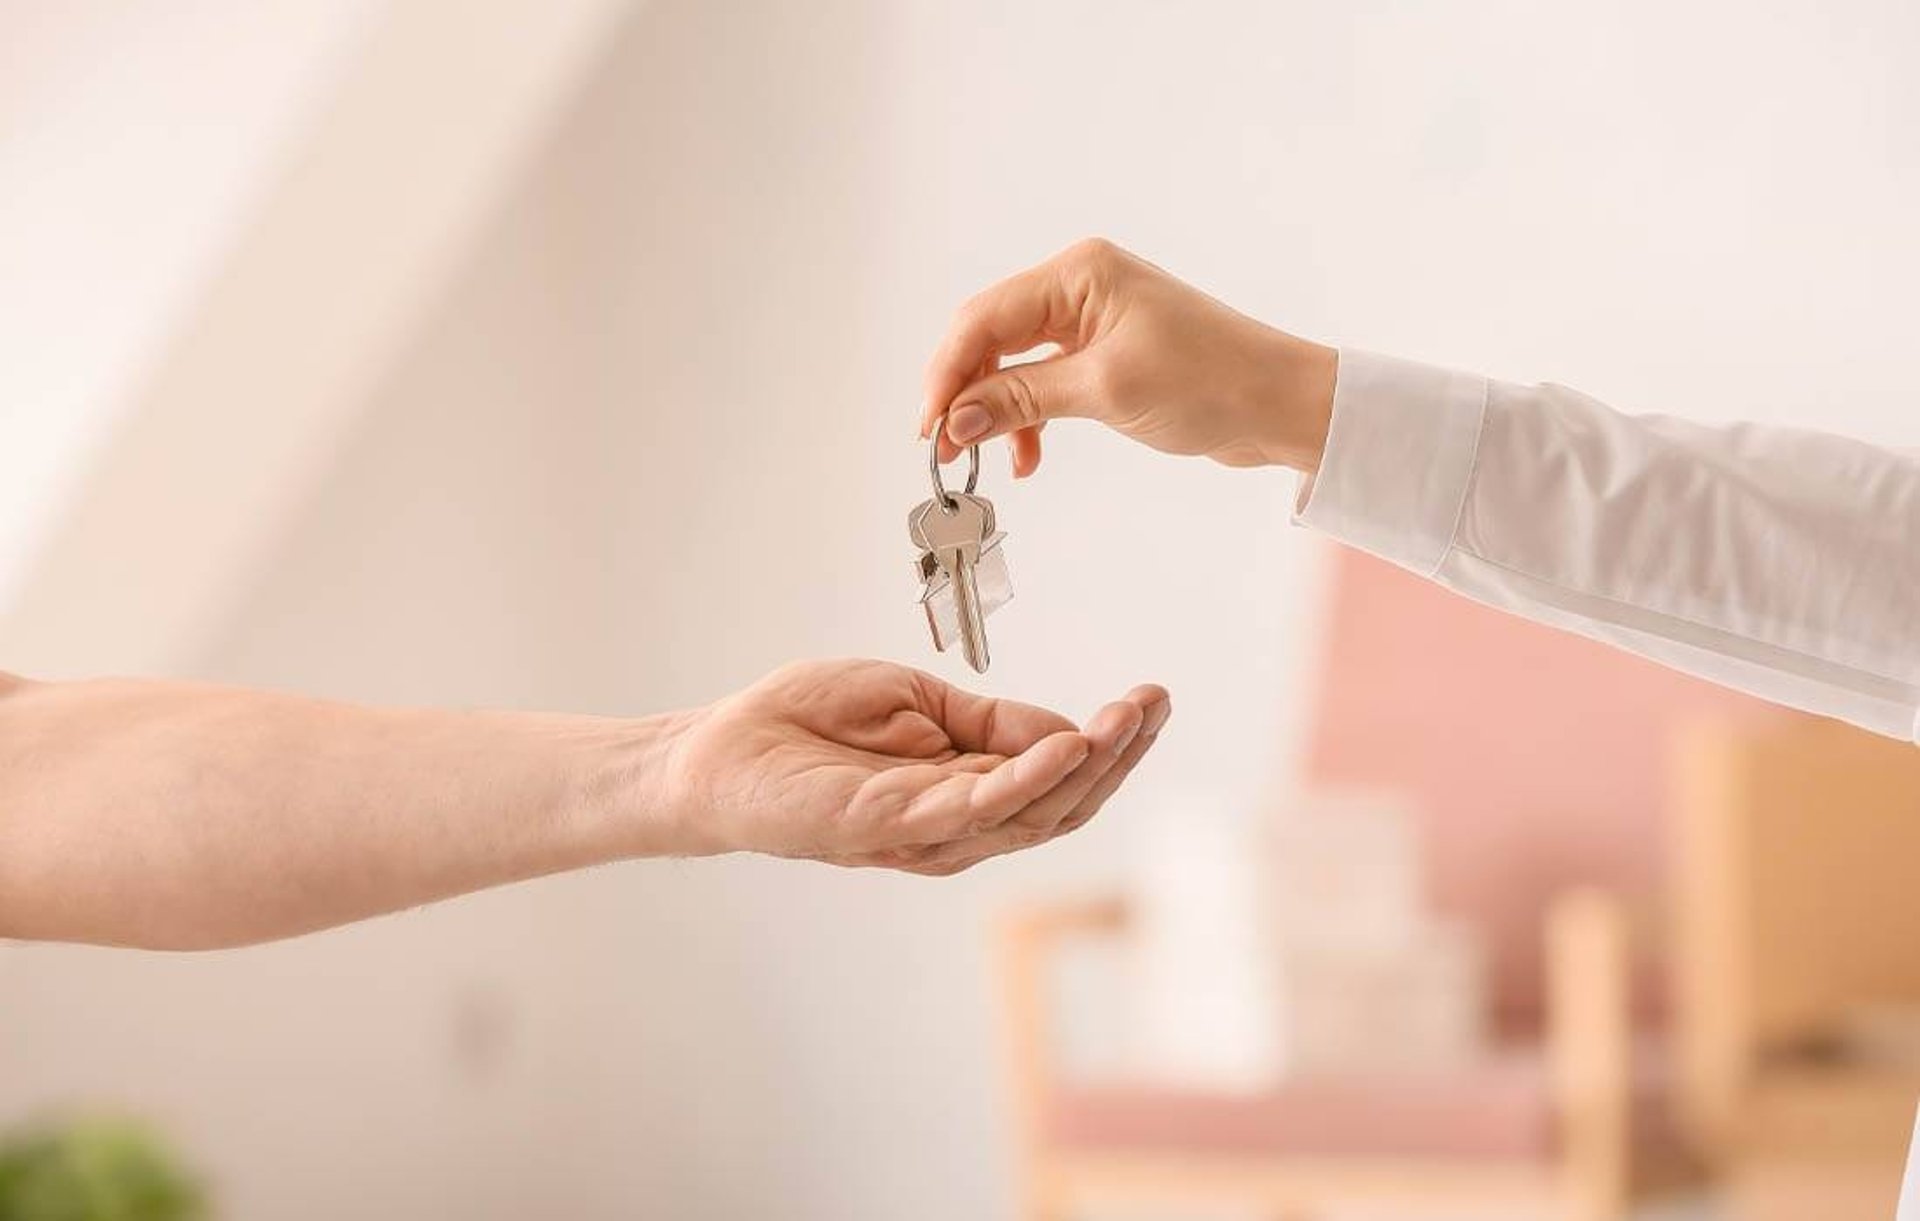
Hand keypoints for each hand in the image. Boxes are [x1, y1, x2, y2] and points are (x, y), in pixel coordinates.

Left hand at [664, 660, 1167, 874]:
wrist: (717, 749)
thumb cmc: (807, 725)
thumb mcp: (917, 699)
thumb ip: (988, 720)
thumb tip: (1066, 730)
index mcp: (967, 791)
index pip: (1061, 776)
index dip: (1112, 741)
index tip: (1153, 696)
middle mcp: (957, 825)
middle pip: (1062, 803)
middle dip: (1117, 754)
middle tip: (1154, 702)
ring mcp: (924, 834)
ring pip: (1030, 814)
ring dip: (1086, 765)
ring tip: (1123, 719)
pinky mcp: (885, 828)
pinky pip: (970, 810)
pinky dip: (1023, 779)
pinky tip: (1062, 746)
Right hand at [920, 238, 1336, 474]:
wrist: (1280, 404)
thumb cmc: (1212, 381)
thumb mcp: (1106, 389)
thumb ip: (1023, 399)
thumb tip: (956, 419)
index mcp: (1078, 273)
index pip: (984, 318)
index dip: (947, 372)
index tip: (928, 426)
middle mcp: (1079, 286)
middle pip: (991, 337)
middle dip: (964, 393)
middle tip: (945, 449)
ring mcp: (1092, 320)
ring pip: (1013, 363)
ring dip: (996, 410)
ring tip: (987, 458)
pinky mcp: (1105, 354)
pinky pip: (1043, 381)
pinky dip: (1029, 416)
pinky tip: (1027, 453)